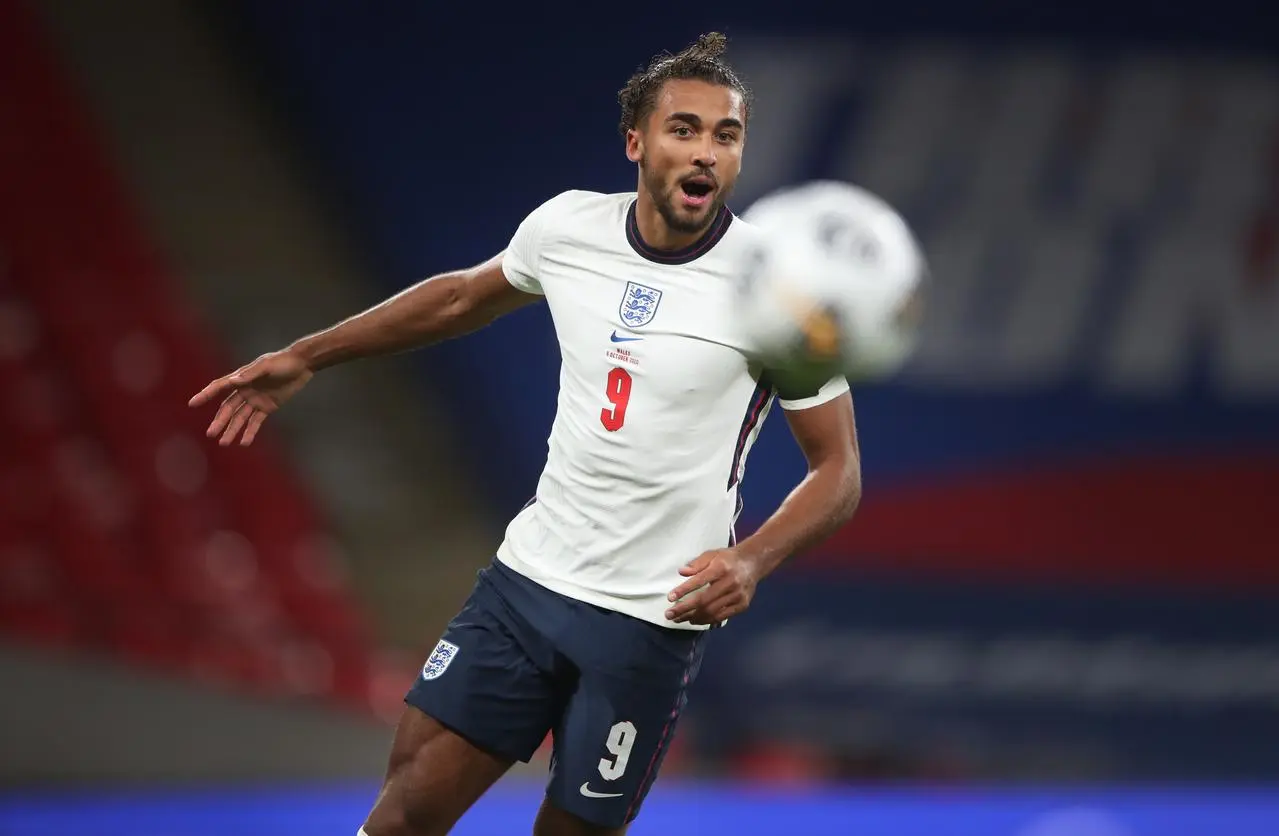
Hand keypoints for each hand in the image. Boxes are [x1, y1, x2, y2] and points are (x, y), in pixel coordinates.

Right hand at [188, 349, 312, 445]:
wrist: (302, 364)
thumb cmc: (283, 361)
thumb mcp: (267, 366)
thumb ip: (251, 374)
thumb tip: (233, 381)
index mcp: (242, 378)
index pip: (220, 387)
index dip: (206, 395)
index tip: (192, 403)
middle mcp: (246, 390)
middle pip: (228, 408)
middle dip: (220, 421)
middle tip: (210, 434)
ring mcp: (256, 399)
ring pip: (240, 418)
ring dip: (233, 430)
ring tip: (225, 443)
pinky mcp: (268, 406)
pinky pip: (256, 421)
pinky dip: (250, 432)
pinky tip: (244, 443)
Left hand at [665, 548, 760, 624]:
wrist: (753, 563)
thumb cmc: (728, 559)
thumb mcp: (712, 554)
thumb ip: (696, 563)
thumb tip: (682, 572)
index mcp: (721, 568)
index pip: (699, 581)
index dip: (683, 590)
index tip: (670, 598)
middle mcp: (730, 583)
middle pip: (704, 600)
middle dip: (684, 609)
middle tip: (669, 614)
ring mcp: (737, 596)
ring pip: (712, 611)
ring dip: (693, 617)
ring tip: (678, 619)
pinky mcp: (742, 605)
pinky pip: (721, 617)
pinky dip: (706, 620)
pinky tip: (695, 620)